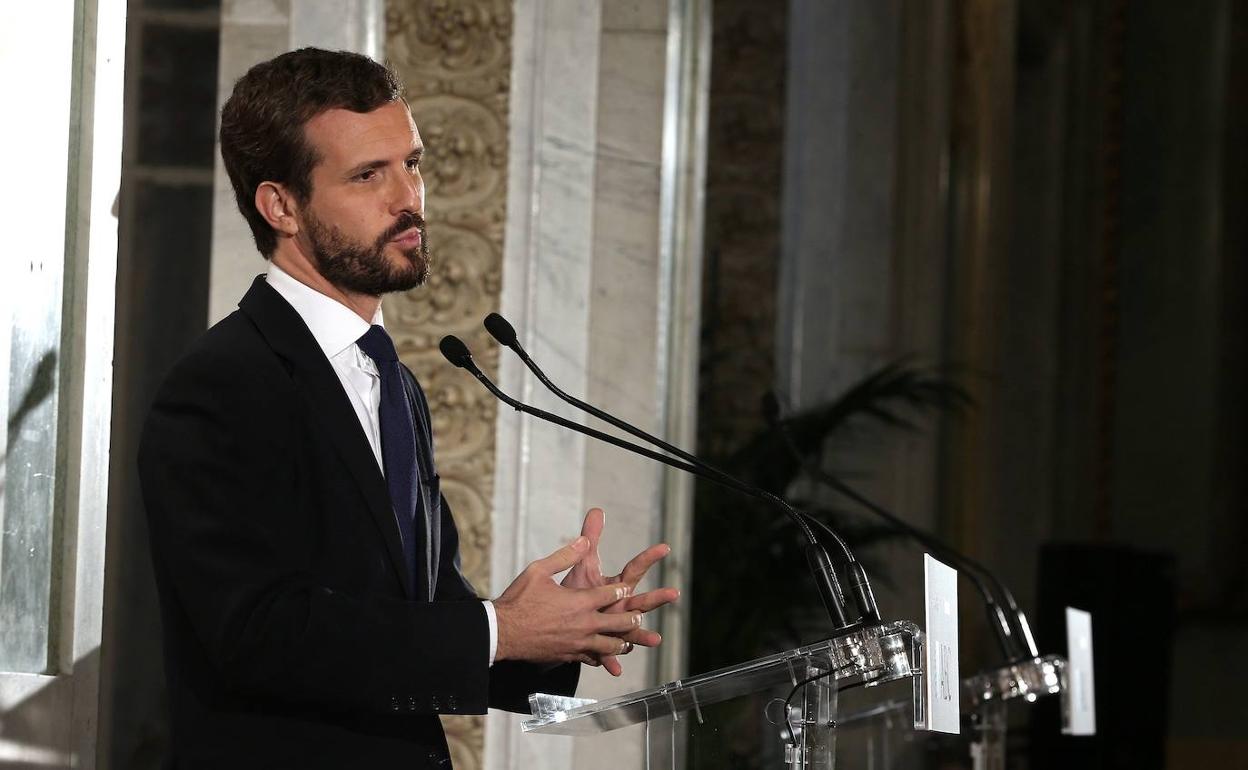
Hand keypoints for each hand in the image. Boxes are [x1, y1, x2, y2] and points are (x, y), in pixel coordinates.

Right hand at [493, 536, 643, 663]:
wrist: (502, 632)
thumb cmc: (519, 600)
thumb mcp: (539, 570)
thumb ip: (565, 555)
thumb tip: (583, 540)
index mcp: (580, 601)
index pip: (611, 594)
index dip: (620, 590)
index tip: (626, 588)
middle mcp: (584, 624)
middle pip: (619, 622)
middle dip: (631, 618)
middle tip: (637, 615)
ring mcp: (578, 643)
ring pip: (610, 644)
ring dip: (621, 641)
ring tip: (627, 639)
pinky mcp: (569, 656)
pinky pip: (592, 658)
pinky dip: (601, 657)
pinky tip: (603, 656)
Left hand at [561, 508, 679, 675]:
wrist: (561, 620)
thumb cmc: (577, 590)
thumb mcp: (584, 564)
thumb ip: (590, 538)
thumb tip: (597, 510)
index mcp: (618, 587)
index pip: (635, 569)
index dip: (649, 557)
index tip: (665, 547)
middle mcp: (621, 607)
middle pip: (641, 601)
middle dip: (657, 598)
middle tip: (673, 593)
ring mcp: (614, 626)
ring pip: (631, 631)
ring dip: (643, 636)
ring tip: (655, 640)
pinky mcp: (601, 643)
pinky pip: (607, 653)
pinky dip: (611, 661)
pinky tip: (615, 669)